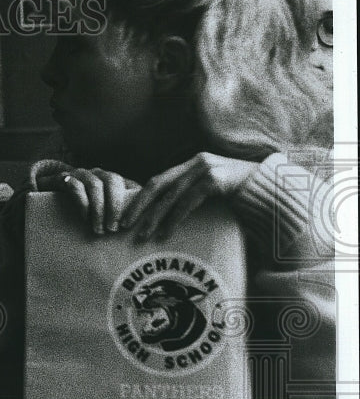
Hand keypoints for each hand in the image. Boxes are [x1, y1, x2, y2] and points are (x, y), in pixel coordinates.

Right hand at [35, 167, 139, 234]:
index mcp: (113, 179)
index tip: (129, 226)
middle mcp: (99, 173)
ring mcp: (81, 174)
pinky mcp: (64, 178)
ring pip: (94, 185)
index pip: (129, 184)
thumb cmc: (87, 209)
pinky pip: (75, 186)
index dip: (133, 203)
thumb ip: (122, 214)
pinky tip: (84, 218)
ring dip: (98, 209)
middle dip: (114, 205)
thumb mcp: (106, 210)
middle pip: (113, 180)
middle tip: (113, 229)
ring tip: (98, 229)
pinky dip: (82, 203)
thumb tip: (142, 228)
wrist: (51, 197)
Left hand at [120, 152, 257, 241]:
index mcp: (191, 164)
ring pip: (170, 196)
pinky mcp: (215, 181)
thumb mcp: (211, 190)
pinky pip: (187, 203)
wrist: (273, 190)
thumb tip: (162, 213)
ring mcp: (206, 169)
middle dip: (139, 207)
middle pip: (157, 185)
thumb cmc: (240, 195)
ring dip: (154, 218)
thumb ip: (190, 194)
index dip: (139, 198)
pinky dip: (174, 220)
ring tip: (142, 235)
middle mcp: (196, 162)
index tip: (126, 215)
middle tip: (123, 225)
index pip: (157, 180)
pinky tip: (165, 233)